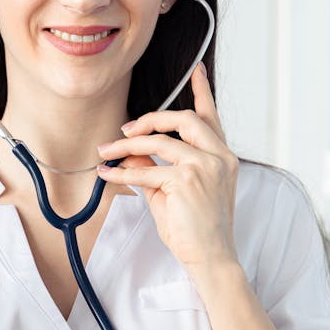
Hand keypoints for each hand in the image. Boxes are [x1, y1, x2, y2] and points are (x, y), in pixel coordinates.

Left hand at [96, 63, 238, 273]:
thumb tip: (132, 150)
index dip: (203, 92)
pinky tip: (108, 174)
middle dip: (150, 118)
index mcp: (222, 157)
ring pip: (159, 141)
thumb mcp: (175, 191)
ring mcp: (204, 167)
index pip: (212, 118)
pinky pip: (145, 170)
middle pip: (183, 119)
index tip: (198, 71)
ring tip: (107, 151)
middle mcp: (218, 157)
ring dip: (126, 144)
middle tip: (126, 128)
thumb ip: (158, 166)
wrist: (211, 258)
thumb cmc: (197, 230)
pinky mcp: (186, 181)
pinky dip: (121, 172)